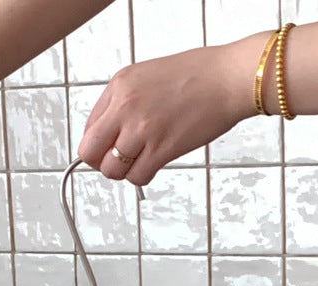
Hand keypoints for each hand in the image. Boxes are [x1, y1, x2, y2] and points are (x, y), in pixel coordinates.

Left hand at [77, 40, 258, 186]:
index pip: (89, 128)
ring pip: (112, 170)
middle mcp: (125, 106)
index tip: (109, 148)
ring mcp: (142, 128)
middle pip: (90, 153)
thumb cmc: (197, 75)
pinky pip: (137, 177)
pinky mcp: (161, 148)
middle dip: (101, 163)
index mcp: (119, 86)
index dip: (98, 144)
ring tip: (140, 161)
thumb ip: (124, 101)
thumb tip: (109, 131)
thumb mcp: (147, 75)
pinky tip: (154, 164)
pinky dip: (142, 177)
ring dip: (124, 172)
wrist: (228, 78)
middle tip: (116, 162)